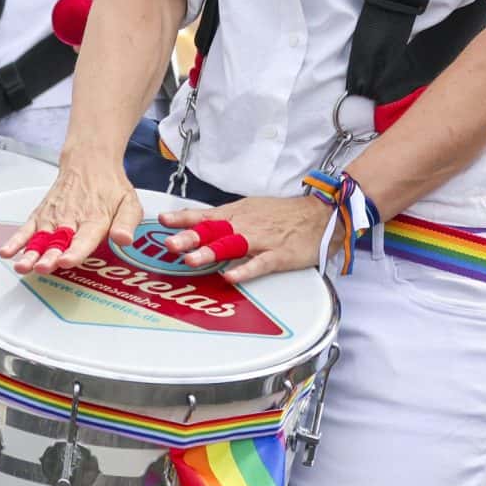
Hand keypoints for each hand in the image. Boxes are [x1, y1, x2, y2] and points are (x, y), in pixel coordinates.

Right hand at [0, 160, 143, 274]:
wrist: (90, 162)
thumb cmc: (110, 188)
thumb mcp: (129, 203)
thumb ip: (127, 223)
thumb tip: (124, 239)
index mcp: (95, 219)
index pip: (84, 239)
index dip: (75, 252)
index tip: (66, 261)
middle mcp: (72, 219)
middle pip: (59, 242)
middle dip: (49, 256)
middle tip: (42, 267)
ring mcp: (53, 217)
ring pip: (40, 238)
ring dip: (31, 253)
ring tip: (22, 266)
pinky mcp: (41, 215)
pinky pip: (26, 229)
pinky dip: (16, 240)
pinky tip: (7, 252)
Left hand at [157, 195, 331, 284]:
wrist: (322, 214)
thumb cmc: (284, 214)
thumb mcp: (252, 209)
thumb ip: (226, 219)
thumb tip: (197, 227)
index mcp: (238, 213)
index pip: (205, 215)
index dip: (183, 218)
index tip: (162, 220)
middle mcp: (246, 224)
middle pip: (214, 229)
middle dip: (190, 236)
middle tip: (169, 243)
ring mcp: (262, 240)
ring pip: (233, 244)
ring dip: (211, 252)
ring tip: (191, 260)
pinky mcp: (279, 255)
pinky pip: (260, 263)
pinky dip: (245, 270)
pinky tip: (230, 277)